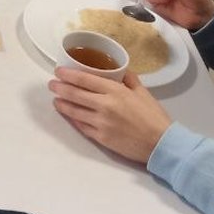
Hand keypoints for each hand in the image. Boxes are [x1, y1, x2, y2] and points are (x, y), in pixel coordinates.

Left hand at [48, 68, 171, 164]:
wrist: (161, 144)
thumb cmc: (154, 116)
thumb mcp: (143, 93)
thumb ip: (129, 79)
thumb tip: (120, 70)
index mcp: (115, 91)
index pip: (84, 79)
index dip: (68, 74)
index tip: (58, 71)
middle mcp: (104, 105)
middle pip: (74, 94)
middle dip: (59, 88)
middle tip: (52, 85)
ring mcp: (100, 122)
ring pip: (74, 110)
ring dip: (62, 104)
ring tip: (56, 100)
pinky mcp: (100, 137)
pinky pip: (81, 126)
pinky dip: (72, 119)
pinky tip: (68, 115)